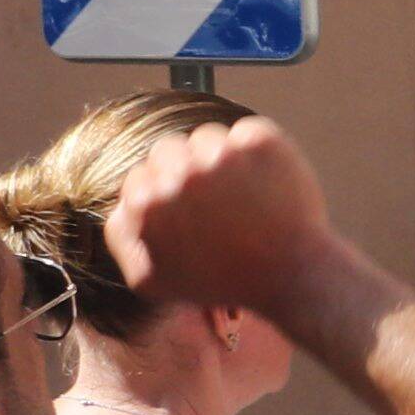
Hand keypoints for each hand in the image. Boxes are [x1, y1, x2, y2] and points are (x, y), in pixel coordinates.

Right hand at [104, 114, 346, 326]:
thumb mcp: (153, 280)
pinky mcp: (259, 143)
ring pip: (206, 138)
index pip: (139, 176)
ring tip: (244, 199)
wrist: (292, 276)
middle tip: (217, 207)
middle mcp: (177, 176)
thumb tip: (121, 205)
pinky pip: (248, 133)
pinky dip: (257, 154)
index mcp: (145, 205)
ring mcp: (220, 156)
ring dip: (220, 161)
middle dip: (186, 173)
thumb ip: (123, 239)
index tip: (190, 215)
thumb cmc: (224, 281)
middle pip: (168, 149)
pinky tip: (266, 185)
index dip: (164, 195)